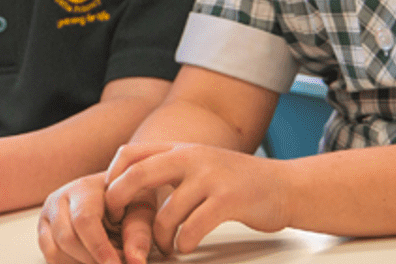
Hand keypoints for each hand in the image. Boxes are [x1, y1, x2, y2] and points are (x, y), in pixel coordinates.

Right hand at [38, 172, 147, 263]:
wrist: (113, 193)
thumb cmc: (128, 201)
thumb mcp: (141, 211)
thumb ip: (138, 235)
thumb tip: (135, 262)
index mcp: (84, 189)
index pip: (85, 220)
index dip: (99, 248)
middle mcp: (59, 200)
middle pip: (67, 239)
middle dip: (93, 260)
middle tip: (117, 263)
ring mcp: (47, 217)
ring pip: (55, 252)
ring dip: (81, 263)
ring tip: (106, 259)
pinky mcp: (44, 233)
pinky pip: (51, 258)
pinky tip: (91, 260)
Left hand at [104, 143, 291, 255]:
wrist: (286, 186)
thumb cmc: (238, 181)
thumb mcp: (201, 163)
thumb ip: (171, 168)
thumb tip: (131, 184)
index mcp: (181, 148)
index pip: (131, 153)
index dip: (112, 176)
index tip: (109, 201)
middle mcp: (192, 157)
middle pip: (139, 174)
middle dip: (119, 201)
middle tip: (117, 224)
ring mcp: (210, 178)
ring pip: (166, 213)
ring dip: (159, 237)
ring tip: (164, 247)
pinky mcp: (227, 201)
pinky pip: (192, 228)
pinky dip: (183, 243)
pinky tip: (185, 247)